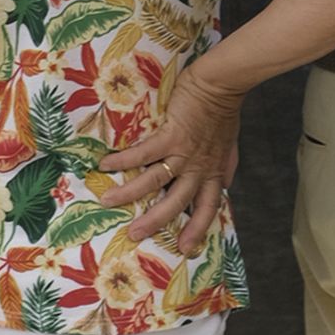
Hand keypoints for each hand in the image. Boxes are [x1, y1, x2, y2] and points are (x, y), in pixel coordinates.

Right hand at [102, 71, 240, 254]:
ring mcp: (183, 153)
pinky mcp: (170, 135)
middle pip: (176, 202)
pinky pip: (143, 153)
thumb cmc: (224, 113)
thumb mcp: (230, 147)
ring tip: (107, 201)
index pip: (207, 207)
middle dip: (155, 221)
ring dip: (129, 193)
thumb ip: (227, 166)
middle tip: (134, 235)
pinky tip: (105, 164)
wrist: (221, 86)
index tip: (187, 248)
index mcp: (212, 172)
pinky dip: (123, 160)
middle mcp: (197, 168)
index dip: (197, 228)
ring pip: (154, 181)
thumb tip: (227, 184)